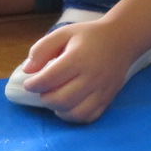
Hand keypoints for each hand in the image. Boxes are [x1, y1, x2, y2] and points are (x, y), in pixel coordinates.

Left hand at [14, 16, 145, 123]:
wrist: (122, 40)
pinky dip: (74, 116)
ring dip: (58, 109)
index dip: (33, 84)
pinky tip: (68, 106)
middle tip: (42, 90)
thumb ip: (42, 49)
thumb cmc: (89, 36)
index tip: (29, 83)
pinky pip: (89, 117)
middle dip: (45, 98)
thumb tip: (28, 70)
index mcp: (78, 58)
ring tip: (54, 99)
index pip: (49, 79)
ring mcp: (101, 90)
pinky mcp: (108, 99)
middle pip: (61, 99)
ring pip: (75, 113)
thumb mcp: (64, 33)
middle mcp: (91, 77)